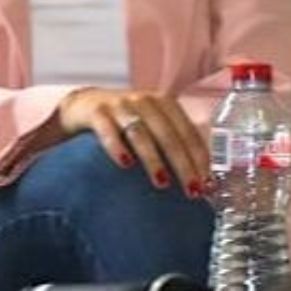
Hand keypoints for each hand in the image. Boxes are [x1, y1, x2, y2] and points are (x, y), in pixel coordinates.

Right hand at [53, 86, 208, 189]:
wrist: (83, 105)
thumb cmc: (125, 122)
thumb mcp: (152, 125)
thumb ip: (174, 145)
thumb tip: (202, 181)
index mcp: (164, 103)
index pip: (188, 131)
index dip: (200, 158)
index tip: (206, 183)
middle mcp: (144, 100)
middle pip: (168, 134)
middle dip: (183, 164)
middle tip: (191, 190)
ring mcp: (119, 105)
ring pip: (141, 132)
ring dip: (153, 159)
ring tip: (162, 183)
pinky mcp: (96, 111)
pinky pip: (107, 130)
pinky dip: (117, 147)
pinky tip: (124, 164)